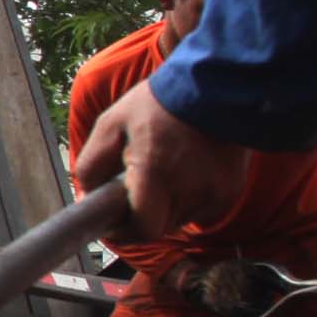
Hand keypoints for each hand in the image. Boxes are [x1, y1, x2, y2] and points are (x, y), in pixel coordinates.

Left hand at [74, 80, 254, 238]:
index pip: (142, 229)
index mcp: (156, 171)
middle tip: (136, 189)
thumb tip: (86, 197)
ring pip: (179, 220)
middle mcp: (189, 189)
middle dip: (142, 216)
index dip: (124, 231)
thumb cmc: (159, 104)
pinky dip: (189, 200)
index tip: (113, 223)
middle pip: (159, 228)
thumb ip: (92, 164)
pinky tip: (186, 171)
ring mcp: (214, 193)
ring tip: (164, 171)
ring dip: (166, 207)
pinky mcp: (230, 192)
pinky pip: (201, 211)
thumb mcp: (112, 124)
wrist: (216, 85)